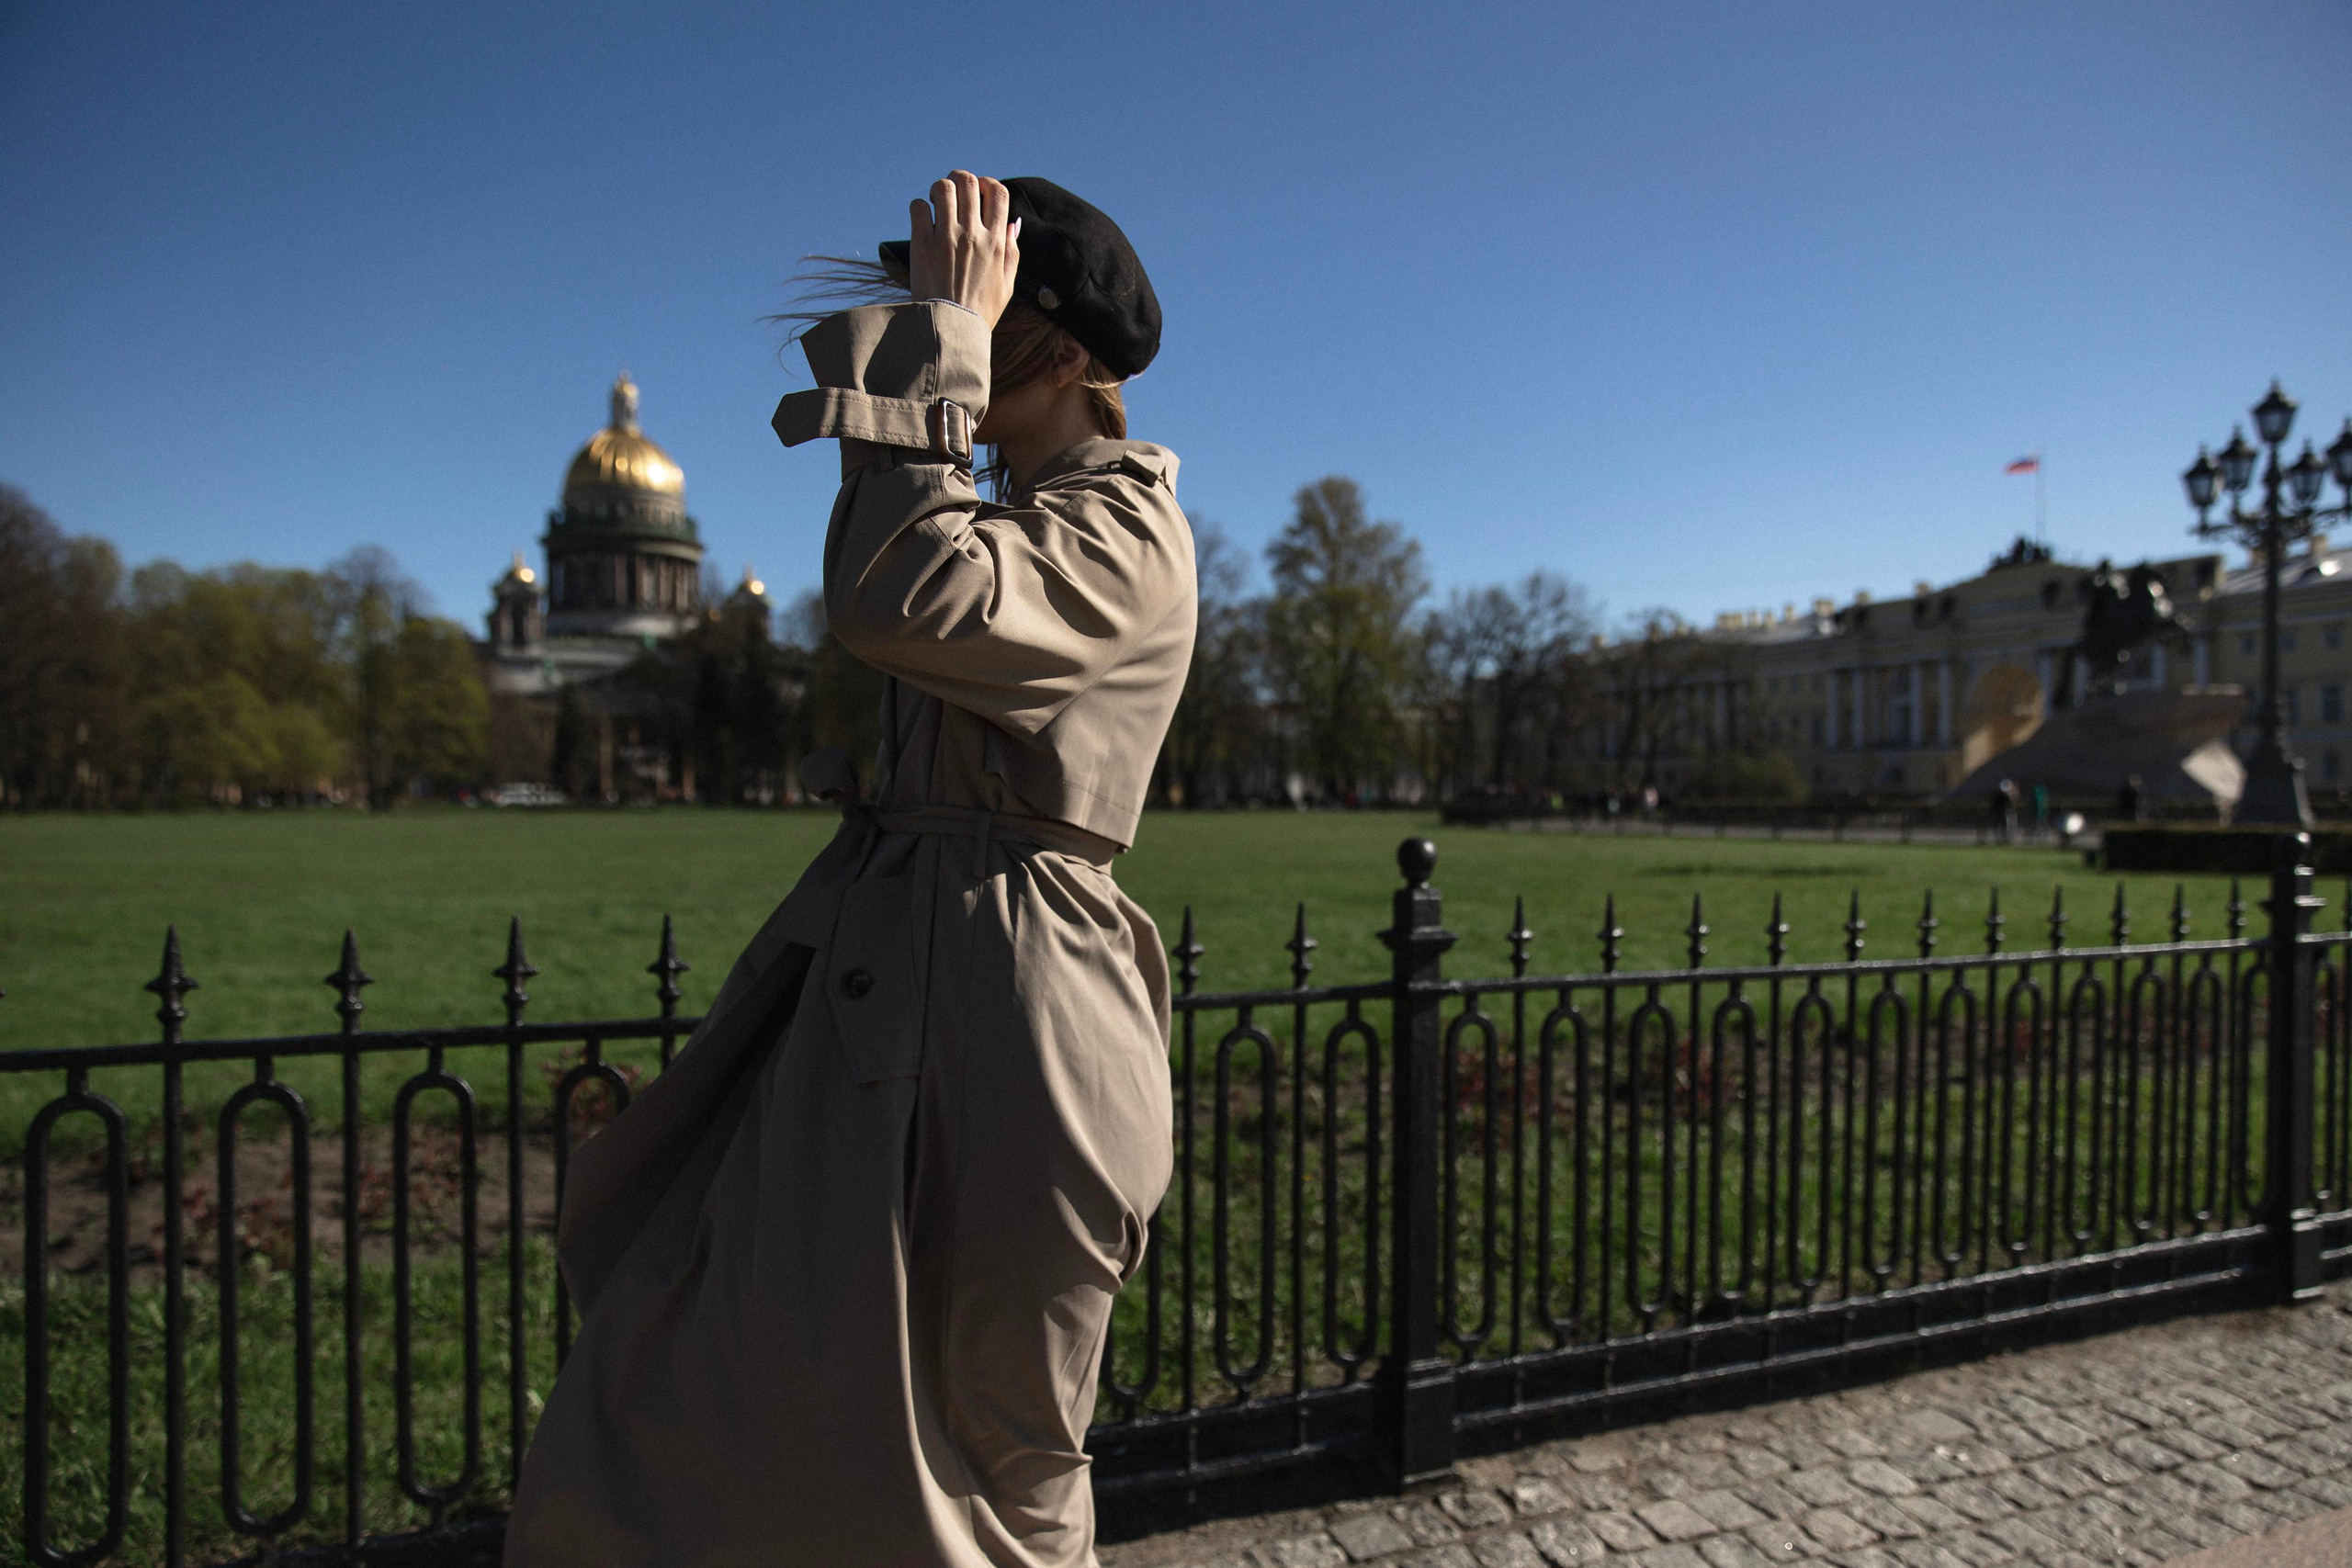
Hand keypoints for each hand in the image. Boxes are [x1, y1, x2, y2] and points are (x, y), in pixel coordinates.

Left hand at [908, 171, 1019, 327]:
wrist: (951, 331)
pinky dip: (920, 207)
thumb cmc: (980, 311)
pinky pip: (918, 208)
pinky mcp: (922, 245)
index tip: (980, 192)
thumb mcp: (1007, 284)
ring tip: (936, 202)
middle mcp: (973, 235)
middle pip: (968, 182)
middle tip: (953, 193)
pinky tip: (923, 219)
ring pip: (943, 188)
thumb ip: (1012, 252)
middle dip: (961, 179)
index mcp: (995, 242)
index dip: (988, 183)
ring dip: (939, 189)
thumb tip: (1014, 223)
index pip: (998, 192)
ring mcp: (946, 238)